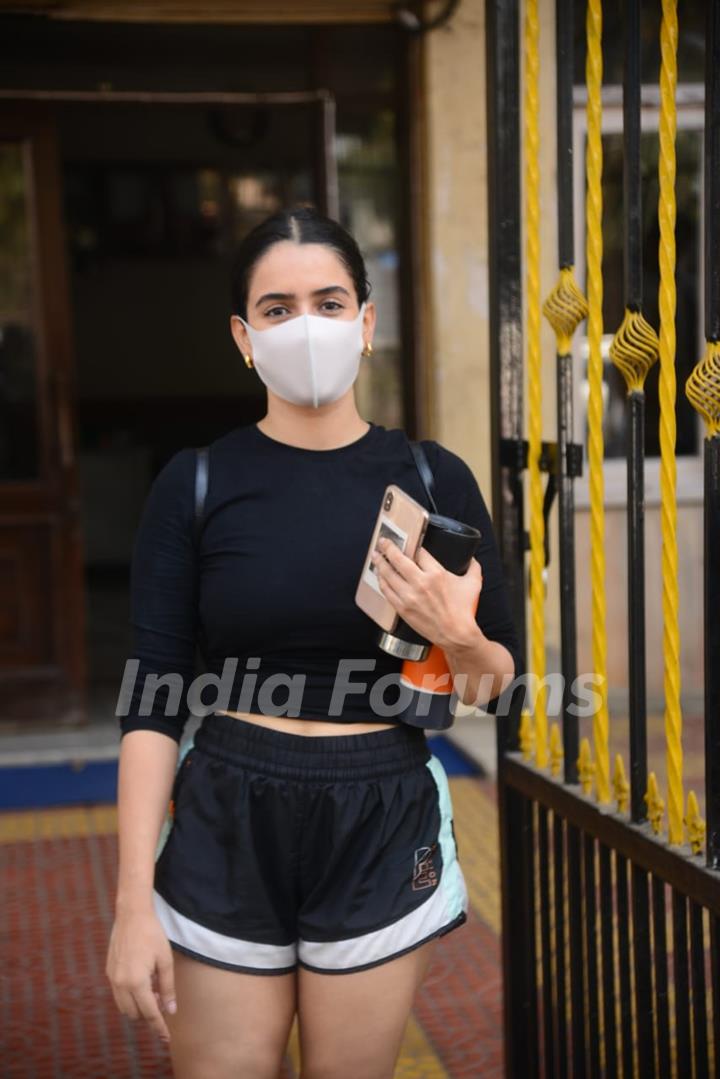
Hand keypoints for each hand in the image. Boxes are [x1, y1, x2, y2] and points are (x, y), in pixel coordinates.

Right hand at [106, 908, 175, 1042]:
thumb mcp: (165, 960)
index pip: (149, 1013)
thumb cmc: (152, 935)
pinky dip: (130, 996)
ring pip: (124, 1007)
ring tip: (153, 988)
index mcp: (137, 982)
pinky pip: (118, 995)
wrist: (131, 915)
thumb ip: (167, 987)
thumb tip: (170, 1010)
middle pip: (135, 1014)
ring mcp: (112, 978)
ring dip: (138, 1006)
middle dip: (149, 1012)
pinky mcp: (109, 972)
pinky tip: (142, 981)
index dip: (158, 1026)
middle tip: (162, 997)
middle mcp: (121, 984)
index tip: (166, 1037)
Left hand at [372, 535, 482, 651]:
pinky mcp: (402, 608)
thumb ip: (473, 567)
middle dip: (388, 547)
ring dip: (380, 563)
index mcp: (437, 574)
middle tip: (383, 541)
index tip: (410, 543)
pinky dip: (381, 581)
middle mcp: (420, 583)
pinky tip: (379, 576)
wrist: (456, 634)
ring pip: (388, 574)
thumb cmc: (463, 610)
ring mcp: (409, 596)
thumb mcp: (473, 584)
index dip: (413, 546)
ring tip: (376, 556)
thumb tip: (472, 559)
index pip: (419, 552)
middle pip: (398, 559)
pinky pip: (387, 591)